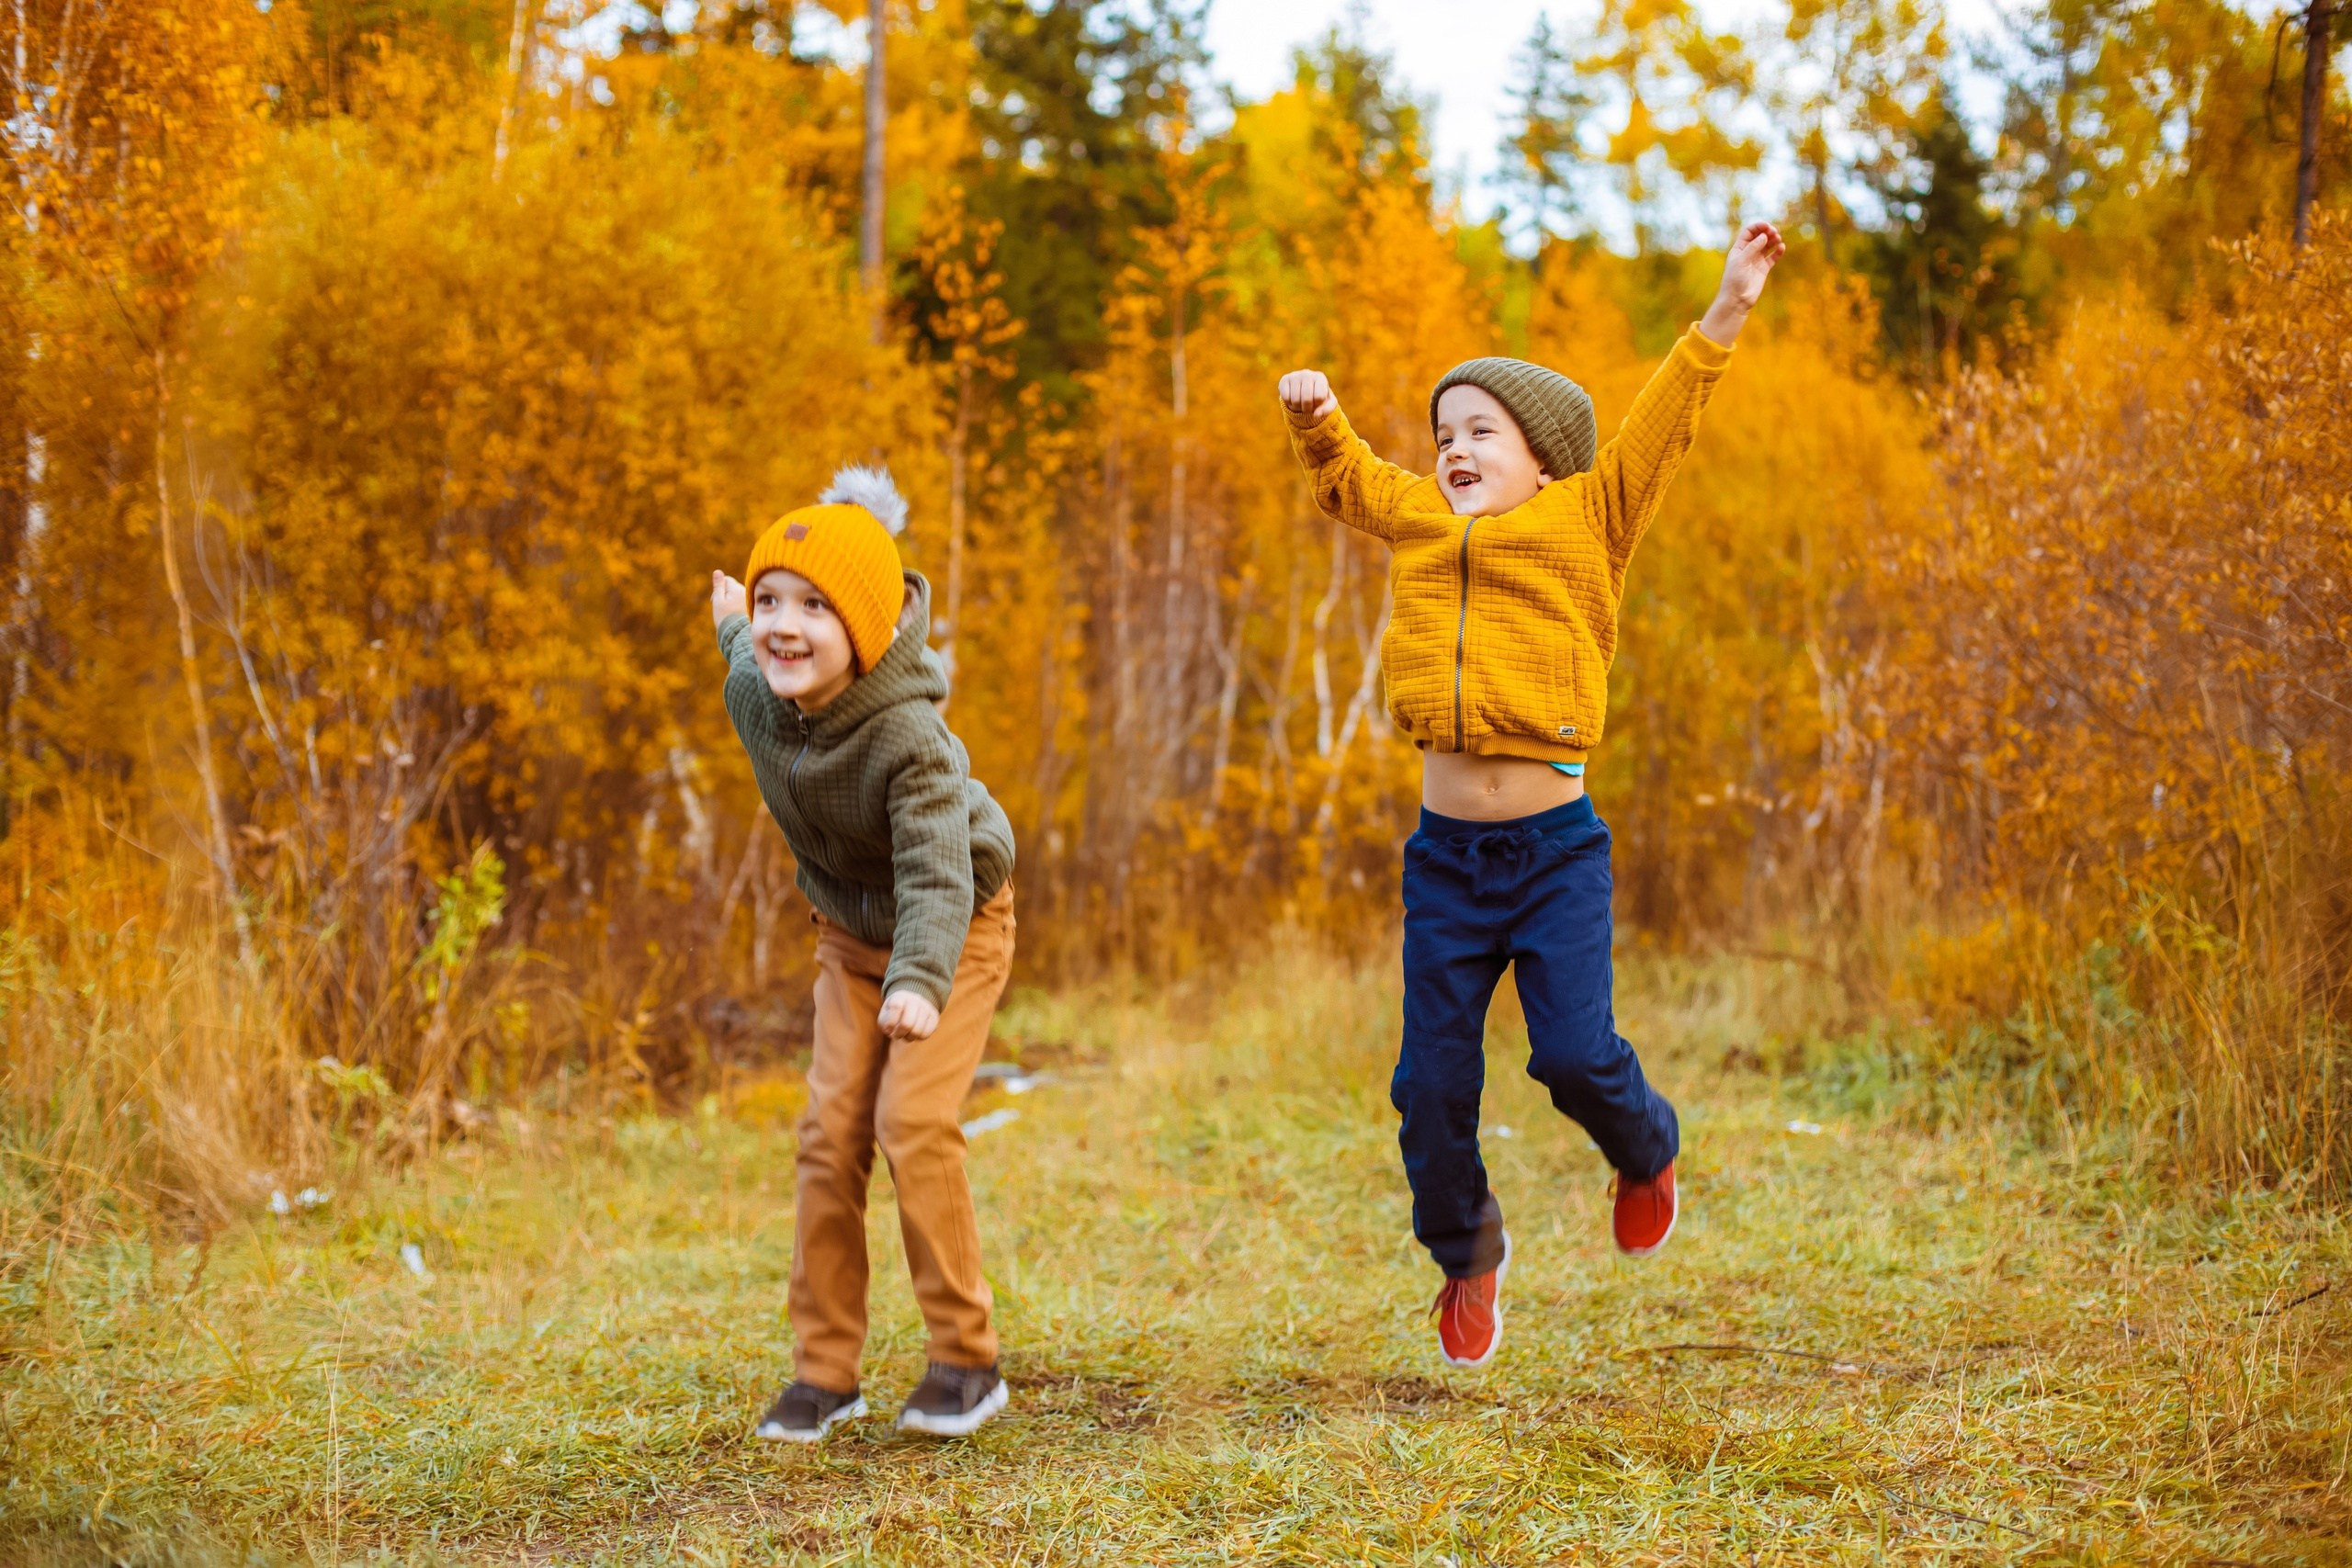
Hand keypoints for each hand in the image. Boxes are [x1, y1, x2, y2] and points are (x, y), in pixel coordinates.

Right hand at [711, 569, 745, 630]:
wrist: (738, 635)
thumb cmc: (725, 618)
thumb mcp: (718, 601)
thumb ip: (718, 586)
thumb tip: (717, 571)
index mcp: (737, 588)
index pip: (727, 580)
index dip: (718, 588)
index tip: (714, 600)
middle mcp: (746, 592)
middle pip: (732, 588)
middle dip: (725, 595)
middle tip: (721, 608)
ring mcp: (749, 600)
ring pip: (737, 595)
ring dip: (731, 601)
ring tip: (728, 613)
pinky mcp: (751, 608)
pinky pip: (742, 603)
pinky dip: (737, 607)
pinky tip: (734, 616)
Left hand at [877, 989, 939, 1040]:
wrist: (912, 1003)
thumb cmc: (894, 1013)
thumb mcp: (885, 1015)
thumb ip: (884, 1023)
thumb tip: (890, 1031)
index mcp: (900, 996)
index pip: (896, 1006)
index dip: (890, 1022)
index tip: (887, 1030)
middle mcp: (915, 999)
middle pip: (907, 1023)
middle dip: (899, 1034)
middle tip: (896, 1035)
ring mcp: (927, 1007)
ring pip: (917, 1031)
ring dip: (908, 1037)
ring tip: (906, 1034)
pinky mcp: (934, 1016)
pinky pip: (926, 1034)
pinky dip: (918, 1037)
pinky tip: (915, 1033)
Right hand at [1277, 369, 1337, 420]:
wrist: (1303, 389)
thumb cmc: (1318, 396)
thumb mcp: (1328, 403)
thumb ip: (1327, 410)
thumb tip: (1316, 415)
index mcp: (1320, 377)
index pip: (1319, 397)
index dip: (1317, 404)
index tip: (1317, 401)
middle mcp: (1307, 373)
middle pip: (1306, 400)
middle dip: (1307, 408)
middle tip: (1307, 406)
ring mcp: (1294, 375)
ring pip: (1295, 400)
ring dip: (1298, 407)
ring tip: (1300, 403)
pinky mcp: (1284, 379)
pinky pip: (1285, 398)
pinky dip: (1289, 403)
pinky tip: (1292, 398)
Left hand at [1698, 221, 1785, 344]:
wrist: (1737, 299)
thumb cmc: (1734, 280)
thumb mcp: (1741, 261)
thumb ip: (1752, 247)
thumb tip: (1764, 236)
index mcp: (1739, 248)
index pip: (1749, 231)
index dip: (1758, 226)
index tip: (1767, 226)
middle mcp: (1748, 252)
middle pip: (1760, 236)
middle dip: (1768, 231)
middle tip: (1775, 232)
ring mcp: (1756, 259)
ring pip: (1768, 244)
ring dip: (1774, 239)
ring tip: (1778, 239)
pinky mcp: (1764, 268)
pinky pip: (1773, 256)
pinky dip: (1778, 251)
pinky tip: (1781, 248)